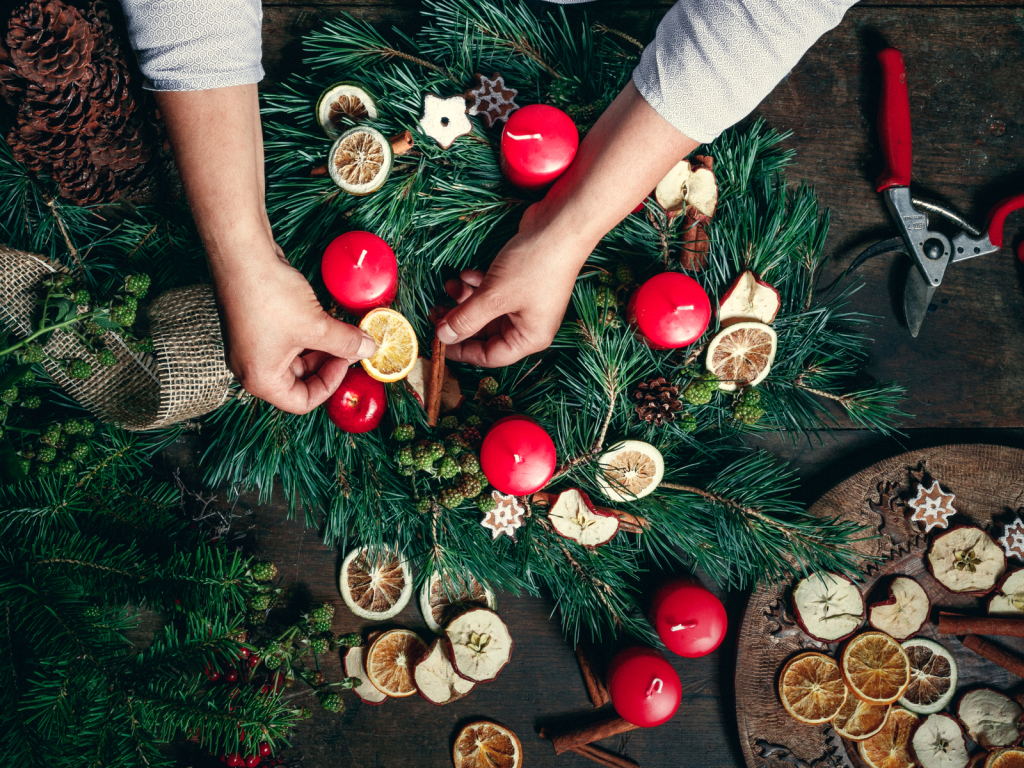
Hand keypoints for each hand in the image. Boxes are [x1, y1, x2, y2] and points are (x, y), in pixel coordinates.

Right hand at [217, 244, 376, 413]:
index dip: (329, 384)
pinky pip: (286, 340)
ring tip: (340, 330)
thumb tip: (369, 349)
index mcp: (260, 379)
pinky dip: (307, 333)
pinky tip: (323, 318)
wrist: (241, 254)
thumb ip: (345, 342)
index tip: (346, 360)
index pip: (301, 402)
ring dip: (320, 347)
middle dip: (328, 362)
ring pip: (294, 358)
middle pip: (299, 380)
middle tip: (350, 344)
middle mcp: (251, 367)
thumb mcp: (316, 326)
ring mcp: (251, 346)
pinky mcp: (255, 325)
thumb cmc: (268, 296)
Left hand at [436, 204, 590, 366]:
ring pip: (486, 309)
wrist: (561, 225)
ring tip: (449, 284)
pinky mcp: (521, 282)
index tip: (437, 340)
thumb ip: (466, 319)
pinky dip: (477, 284)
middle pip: (485, 332)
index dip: (461, 349)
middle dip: (460, 320)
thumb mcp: (494, 296)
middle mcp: (529, 324)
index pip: (489, 356)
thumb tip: (443, 337)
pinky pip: (493, 292)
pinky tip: (467, 273)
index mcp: (530, 337)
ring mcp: (526, 302)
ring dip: (466, 298)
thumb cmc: (535, 265)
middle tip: (435, 311)